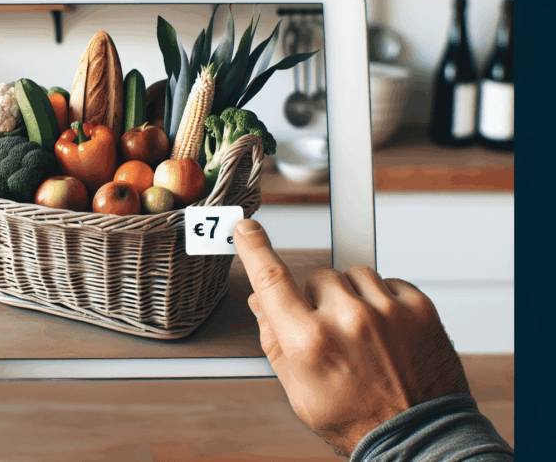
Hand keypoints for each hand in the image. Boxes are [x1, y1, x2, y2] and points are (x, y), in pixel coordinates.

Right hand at [233, 219, 469, 456]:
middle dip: (317, 297)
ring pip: (352, 274)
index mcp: (310, 343)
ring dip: (351, 295)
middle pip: (317, 276)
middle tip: (330, 329)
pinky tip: (385, 330)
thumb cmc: (357, 420)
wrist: (420, 438)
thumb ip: (275, 342)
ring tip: (361, 331)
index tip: (246, 229)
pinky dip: (383, 300)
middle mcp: (348, 320)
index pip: (272, 280)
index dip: (254, 248)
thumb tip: (260, 303)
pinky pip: (388, 281)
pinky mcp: (418, 307)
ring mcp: (386, 311)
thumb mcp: (299, 391)